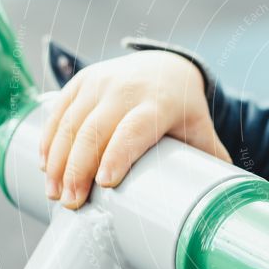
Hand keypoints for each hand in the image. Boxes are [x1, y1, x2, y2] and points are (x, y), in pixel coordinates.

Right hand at [39, 49, 232, 209]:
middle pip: (95, 130)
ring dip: (57, 160)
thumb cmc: (183, 108)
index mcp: (159, 102)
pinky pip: (58, 111)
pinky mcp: (81, 81)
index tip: (104, 183)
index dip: (118, 155)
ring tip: (55, 194)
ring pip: (71, 122)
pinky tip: (45, 166)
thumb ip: (209, 160)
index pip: (134, 129)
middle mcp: (127, 88)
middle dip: (78, 168)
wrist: (165, 65)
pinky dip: (49, 140)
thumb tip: (223, 202)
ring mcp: (101, 82)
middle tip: (71, 202)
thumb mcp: (199, 128)